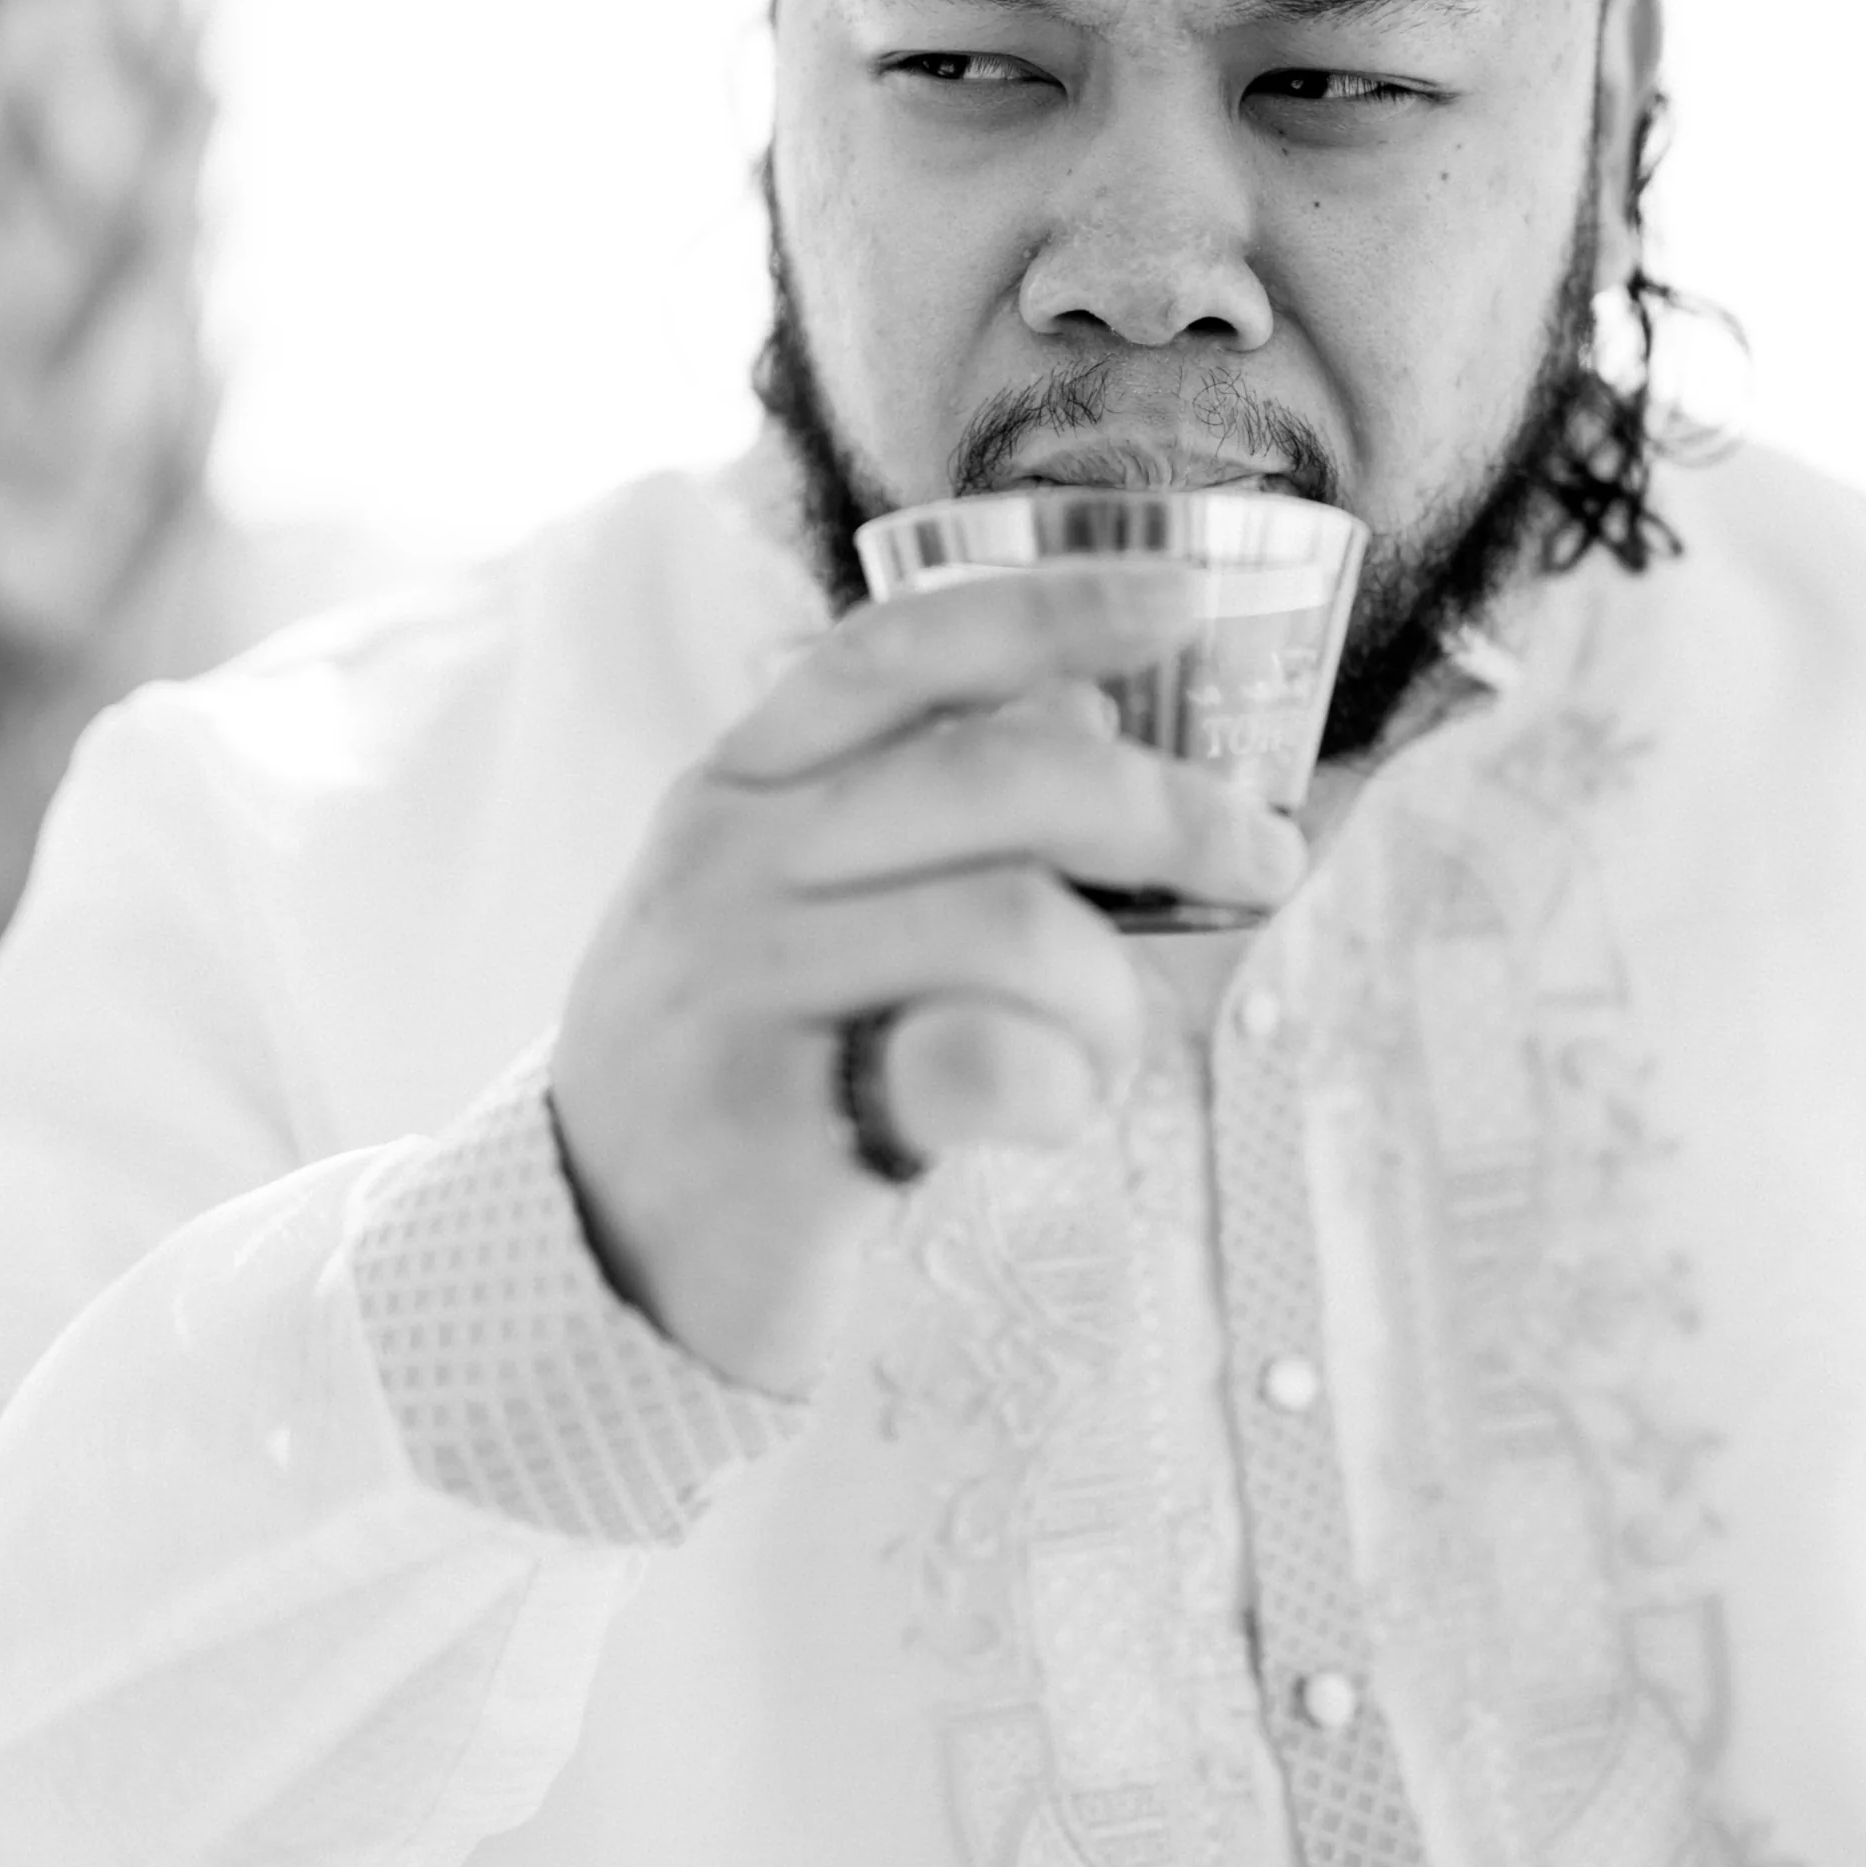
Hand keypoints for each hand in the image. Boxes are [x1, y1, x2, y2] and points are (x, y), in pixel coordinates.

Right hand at [549, 562, 1305, 1388]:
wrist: (600, 1268)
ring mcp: (737, 989)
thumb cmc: (753, 1073)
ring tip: (1091, 1064)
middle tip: (1265, 863)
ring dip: (1110, 1004)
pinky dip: (1059, 1089)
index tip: (1182, 597)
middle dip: (1174, 811)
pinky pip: (986, 1063)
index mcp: (737, 790)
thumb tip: (1089, 713)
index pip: (899, 652)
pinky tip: (1042, 1115)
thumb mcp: (802, 913)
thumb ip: (922, 819)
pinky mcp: (772, 1121)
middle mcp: (725, 865)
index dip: (1048, 609)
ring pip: (1022, 927)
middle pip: (1005, 778)